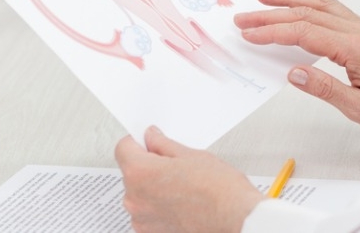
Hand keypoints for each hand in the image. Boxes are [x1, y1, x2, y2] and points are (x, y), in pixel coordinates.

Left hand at [115, 126, 264, 232]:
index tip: (148, 141)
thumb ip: (164, 145)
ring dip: (153, 188)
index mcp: (140, 174)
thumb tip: (152, 138)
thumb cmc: (220, 192)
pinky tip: (182, 202)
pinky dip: (159, 207)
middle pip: (131, 172)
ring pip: (140, 194)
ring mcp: (142, 221)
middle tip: (175, 164)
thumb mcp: (192, 155)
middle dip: (148, 165)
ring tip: (183, 186)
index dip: (137, 141)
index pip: (123, 148)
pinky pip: (148, 213)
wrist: (236, 221)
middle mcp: (135, 199)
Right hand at [235, 0, 359, 140]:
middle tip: (242, 17)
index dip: (272, 32)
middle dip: (270, 15)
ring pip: (318, 6)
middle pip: (306, 15)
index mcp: (355, 49)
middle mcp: (357, 32)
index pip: (304, 34)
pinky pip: (335, 7)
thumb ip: (326, 90)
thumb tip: (293, 73)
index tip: (248, 33)